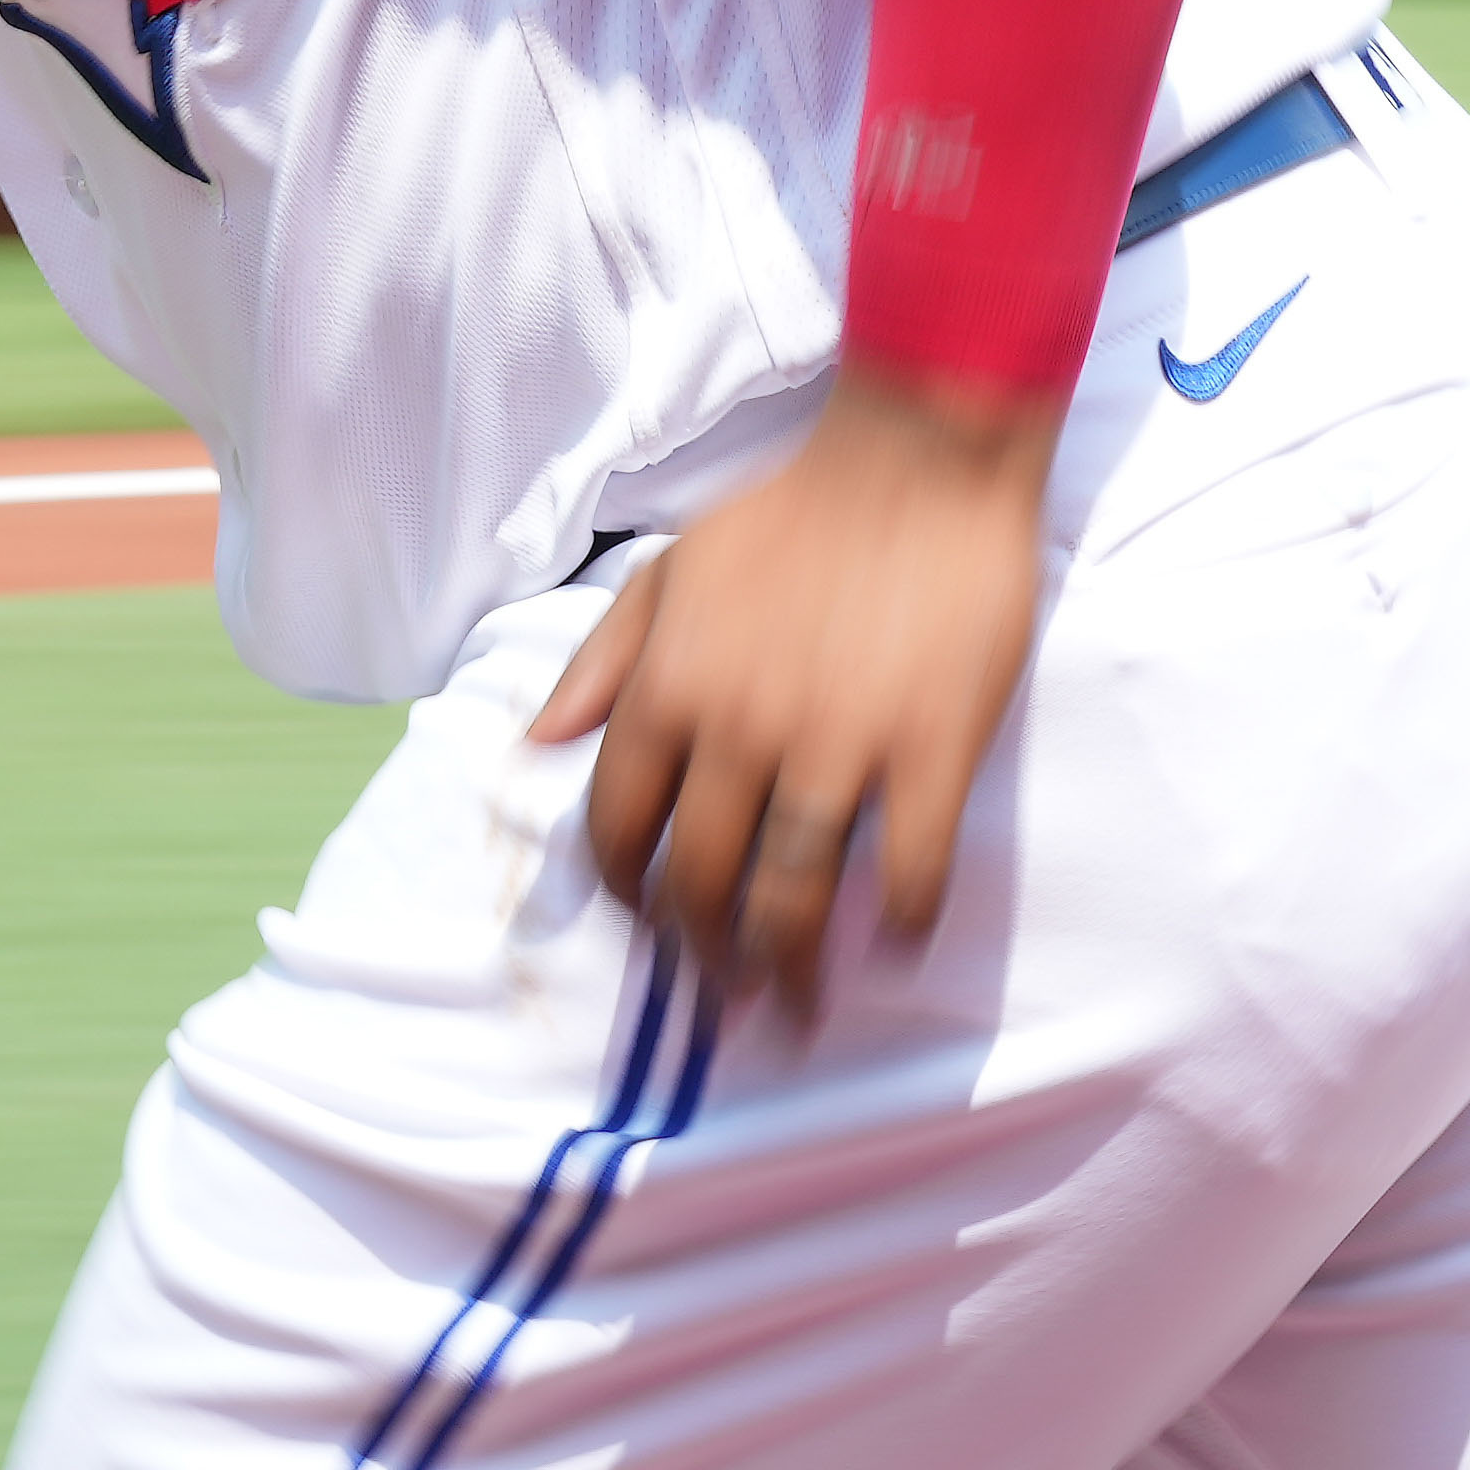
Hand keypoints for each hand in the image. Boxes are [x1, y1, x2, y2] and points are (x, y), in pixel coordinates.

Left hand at [525, 364, 1066, 1019]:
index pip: (617, 828)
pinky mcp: (931, 750)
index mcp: (667, 689)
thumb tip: (538, 745)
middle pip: (701, 886)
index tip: (651, 921)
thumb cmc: (790, 513)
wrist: (917, 460)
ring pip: (795, 900)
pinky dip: (900, 925)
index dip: (627, 892)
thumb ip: (600, 664)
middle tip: (725, 992)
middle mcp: (739, 729)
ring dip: (789, 971)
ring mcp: (837, 746)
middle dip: (704, 957)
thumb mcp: (668, 572)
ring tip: (794, 1008)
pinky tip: (893, 945)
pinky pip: (909, 873)